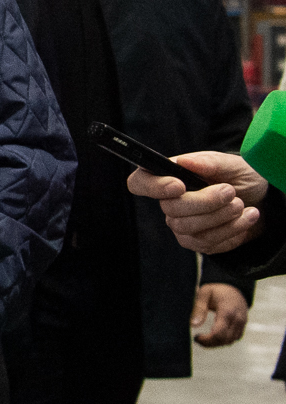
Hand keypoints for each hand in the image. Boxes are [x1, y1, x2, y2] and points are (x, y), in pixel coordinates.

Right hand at [127, 152, 268, 254]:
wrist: (262, 201)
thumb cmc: (241, 178)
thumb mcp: (232, 164)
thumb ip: (208, 162)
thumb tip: (184, 161)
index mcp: (170, 176)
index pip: (140, 182)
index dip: (152, 186)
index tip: (179, 185)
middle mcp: (169, 202)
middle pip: (170, 208)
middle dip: (204, 201)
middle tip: (230, 191)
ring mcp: (181, 224)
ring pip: (188, 227)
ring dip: (221, 216)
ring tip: (242, 205)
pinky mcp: (196, 242)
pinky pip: (207, 242)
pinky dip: (232, 229)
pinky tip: (246, 217)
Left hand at [192, 282, 249, 347]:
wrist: (234, 288)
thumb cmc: (216, 290)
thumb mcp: (204, 293)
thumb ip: (199, 308)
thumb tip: (193, 324)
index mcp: (227, 311)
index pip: (219, 333)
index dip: (206, 340)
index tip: (196, 337)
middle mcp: (237, 319)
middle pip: (224, 340)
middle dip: (209, 343)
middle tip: (197, 339)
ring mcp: (242, 324)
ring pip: (230, 341)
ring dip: (216, 343)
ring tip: (204, 338)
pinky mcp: (242, 326)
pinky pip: (234, 339)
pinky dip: (224, 341)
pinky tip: (213, 336)